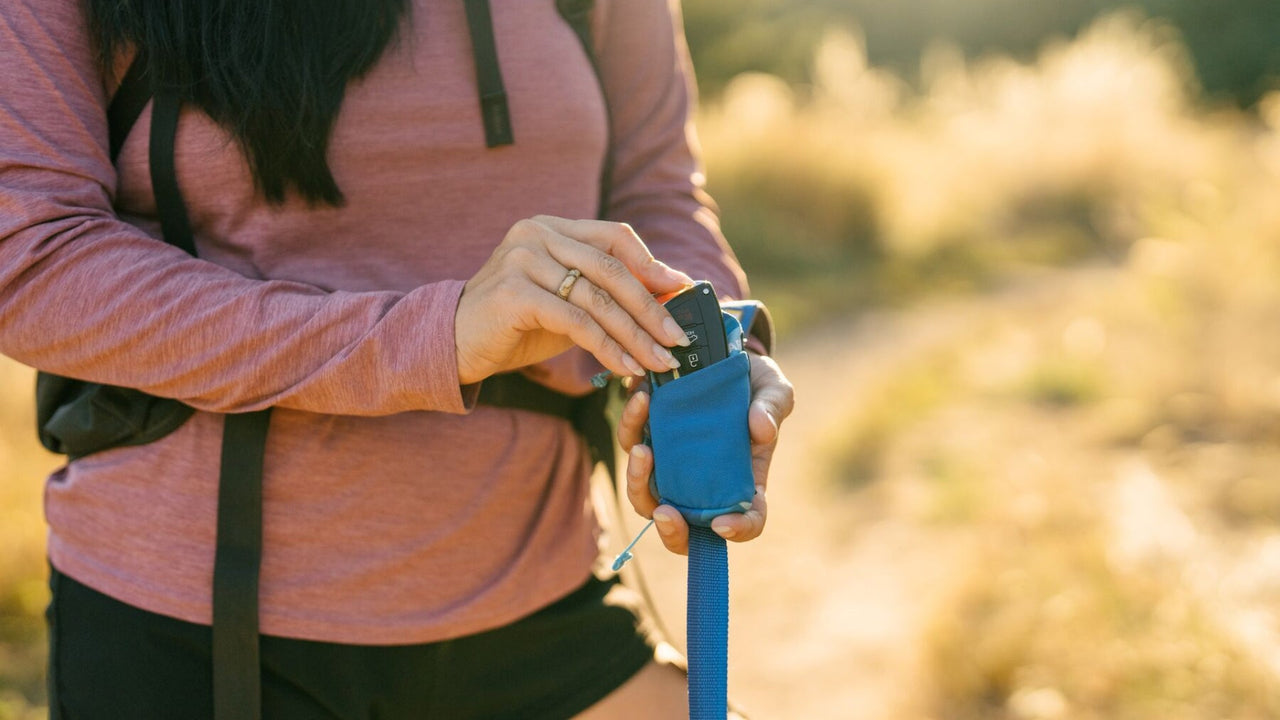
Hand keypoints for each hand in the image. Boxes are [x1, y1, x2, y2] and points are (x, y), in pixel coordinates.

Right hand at [454, 216, 692, 384]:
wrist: (453, 344)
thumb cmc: (515, 324)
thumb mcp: (566, 301)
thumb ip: (606, 292)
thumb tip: (668, 294)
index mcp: (551, 227)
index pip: (614, 236)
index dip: (651, 264)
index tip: (681, 292)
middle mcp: (535, 234)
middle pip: (612, 268)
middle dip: (651, 307)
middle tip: (677, 337)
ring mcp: (522, 260)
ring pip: (597, 298)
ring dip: (635, 335)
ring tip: (660, 361)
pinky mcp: (514, 293)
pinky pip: (576, 321)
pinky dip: (607, 347)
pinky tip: (625, 367)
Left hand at [616, 351, 794, 553]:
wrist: (725, 355)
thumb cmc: (757, 384)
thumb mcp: (774, 390)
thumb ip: (772, 408)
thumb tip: (761, 429)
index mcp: (744, 480)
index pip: (746, 520)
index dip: (738, 530)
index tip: (722, 523)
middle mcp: (704, 481)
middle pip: (682, 524)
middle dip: (670, 528)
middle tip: (665, 511)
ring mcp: (672, 463)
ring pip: (645, 492)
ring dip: (638, 478)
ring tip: (642, 450)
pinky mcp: (650, 436)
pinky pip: (632, 440)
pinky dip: (631, 425)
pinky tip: (643, 399)